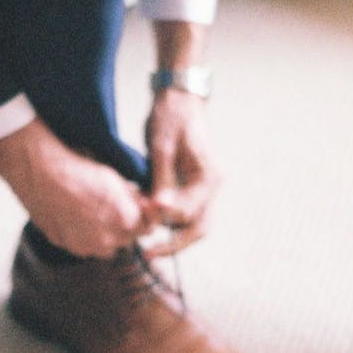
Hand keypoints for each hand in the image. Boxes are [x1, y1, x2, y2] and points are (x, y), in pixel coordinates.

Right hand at [0, 116, 154, 257]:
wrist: (40, 172)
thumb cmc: (79, 169)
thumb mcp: (115, 177)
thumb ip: (134, 197)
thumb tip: (145, 204)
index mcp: (125, 221)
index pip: (148, 228)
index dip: (144, 216)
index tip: (138, 207)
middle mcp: (107, 240)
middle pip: (128, 239)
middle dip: (126, 226)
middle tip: (113, 206)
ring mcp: (85, 246)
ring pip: (106, 246)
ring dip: (106, 234)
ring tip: (93, 211)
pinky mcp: (66, 246)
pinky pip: (84, 246)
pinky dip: (84, 235)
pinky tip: (76, 216)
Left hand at [144, 87, 220, 255]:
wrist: (179, 99)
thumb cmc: (171, 117)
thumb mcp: (162, 147)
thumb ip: (162, 180)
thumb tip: (159, 210)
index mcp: (209, 178)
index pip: (189, 214)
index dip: (164, 220)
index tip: (141, 217)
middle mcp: (212, 187)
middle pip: (199, 229)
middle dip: (174, 244)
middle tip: (148, 253)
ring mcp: (204, 188)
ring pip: (193, 224)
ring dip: (172, 233)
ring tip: (145, 239)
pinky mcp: (193, 186)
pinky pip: (185, 212)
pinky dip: (169, 220)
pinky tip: (149, 220)